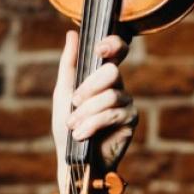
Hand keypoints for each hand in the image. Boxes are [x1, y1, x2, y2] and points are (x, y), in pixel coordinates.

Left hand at [51, 30, 136, 187]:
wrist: (74, 160)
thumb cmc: (67, 128)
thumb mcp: (63, 93)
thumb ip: (69, 65)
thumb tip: (72, 33)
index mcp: (102, 76)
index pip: (117, 50)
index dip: (114, 44)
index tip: (99, 49)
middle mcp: (117, 86)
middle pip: (112, 72)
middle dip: (89, 87)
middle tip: (74, 102)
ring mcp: (126, 103)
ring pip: (110, 96)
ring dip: (86, 111)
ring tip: (73, 126)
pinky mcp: (130, 121)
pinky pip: (113, 114)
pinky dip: (93, 123)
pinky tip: (81, 134)